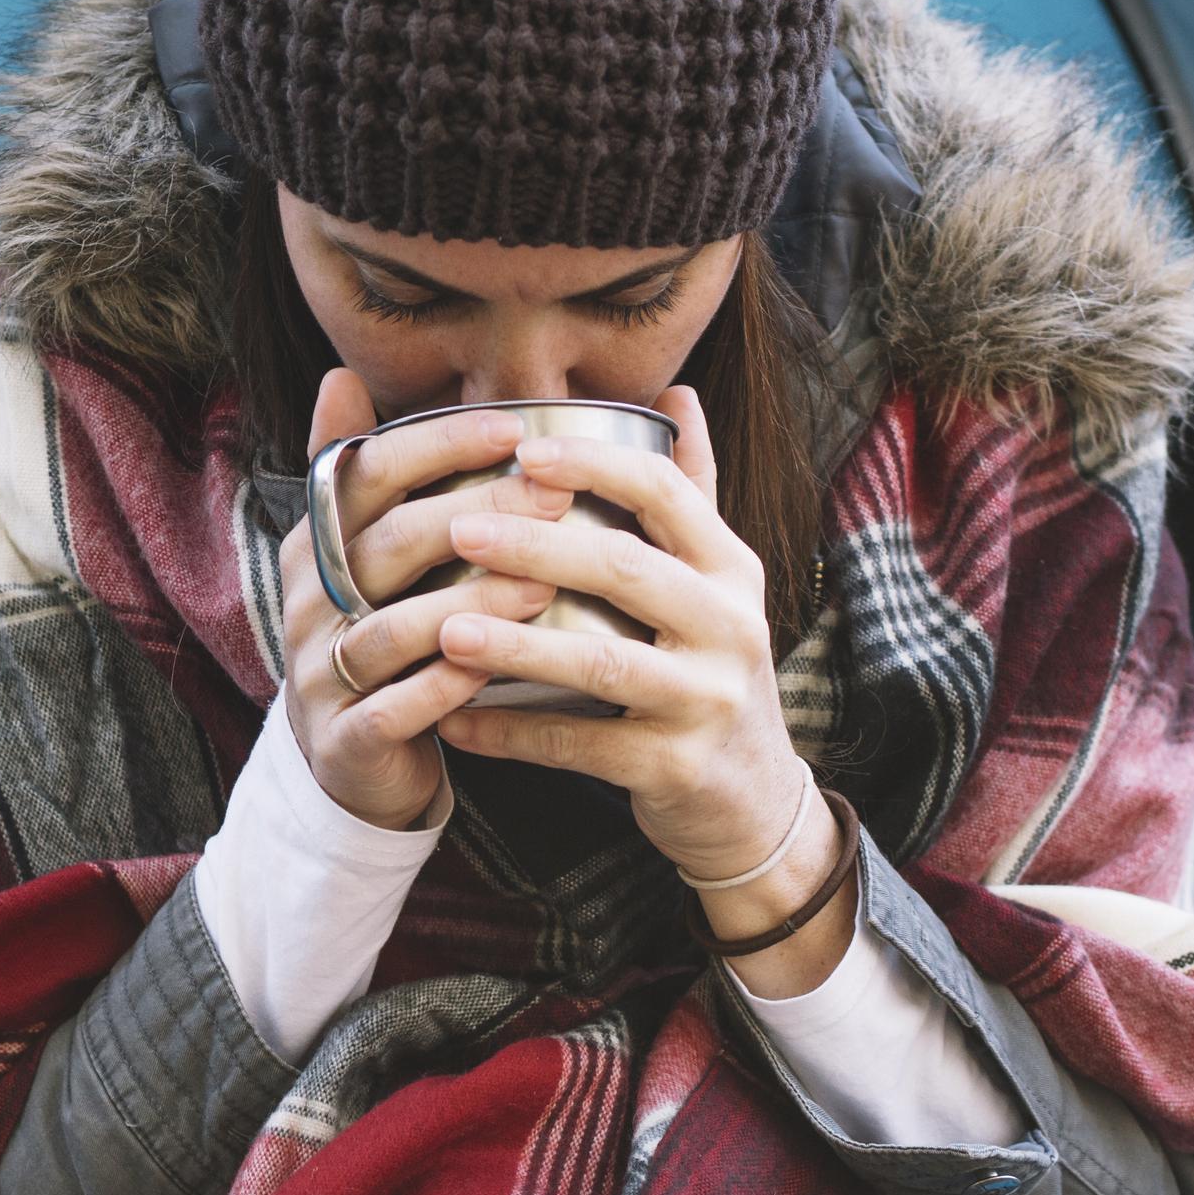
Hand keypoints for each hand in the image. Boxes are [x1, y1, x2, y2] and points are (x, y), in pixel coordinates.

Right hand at [275, 371, 566, 828]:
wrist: (354, 763)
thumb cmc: (384, 639)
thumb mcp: (362, 556)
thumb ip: (363, 475)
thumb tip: (341, 373)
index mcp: (315, 544)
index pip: (367, 473)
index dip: (438, 446)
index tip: (512, 427)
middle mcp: (308, 601)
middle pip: (389, 543)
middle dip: (476, 513)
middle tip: (554, 496)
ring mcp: (319, 672)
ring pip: (392, 630)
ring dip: (469, 604)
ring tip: (541, 585)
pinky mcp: (343, 738)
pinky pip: (393, 708)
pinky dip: (444, 687)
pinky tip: (494, 670)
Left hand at [430, 386, 850, 991]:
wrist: (752, 800)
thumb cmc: (708, 671)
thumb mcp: (716, 582)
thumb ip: (692, 494)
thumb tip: (677, 394)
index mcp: (731, 567)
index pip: (665, 491)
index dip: (593, 464)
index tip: (519, 450)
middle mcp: (729, 626)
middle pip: (625, 568)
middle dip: (536, 545)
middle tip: (457, 528)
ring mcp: (707, 700)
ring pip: (600, 663)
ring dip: (514, 646)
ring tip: (442, 630)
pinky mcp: (677, 768)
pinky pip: (580, 746)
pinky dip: (511, 734)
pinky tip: (451, 721)